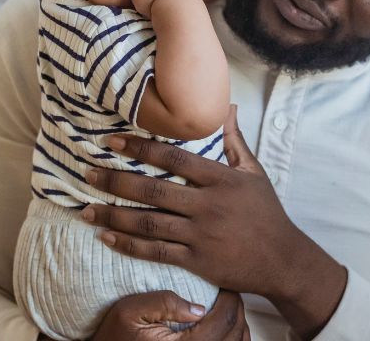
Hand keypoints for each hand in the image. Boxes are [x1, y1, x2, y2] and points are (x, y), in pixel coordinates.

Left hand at [82, 106, 303, 298]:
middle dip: (115, 181)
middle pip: (153, 191)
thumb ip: (234, 141)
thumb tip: (226, 108)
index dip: (141, 148)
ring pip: (148, 223)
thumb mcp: (254, 173)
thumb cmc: (267, 212)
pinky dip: (128, 245)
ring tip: (86, 208)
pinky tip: (107, 236)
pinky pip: (156, 252)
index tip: (113, 142)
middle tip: (88, 173)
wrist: (282, 260)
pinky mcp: (196, 261)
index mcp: (220, 179)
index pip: (173, 159)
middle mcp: (207, 206)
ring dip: (113, 215)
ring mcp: (200, 235)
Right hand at [91, 289, 249, 340]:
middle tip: (227, 293)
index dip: (231, 298)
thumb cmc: (115, 335)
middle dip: (237, 309)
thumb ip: (163, 303)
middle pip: (237, 332)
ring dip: (238, 326)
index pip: (225, 319)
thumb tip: (198, 307)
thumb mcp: (130, 311)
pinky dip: (233, 340)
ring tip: (225, 309)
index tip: (224, 284)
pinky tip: (222, 330)